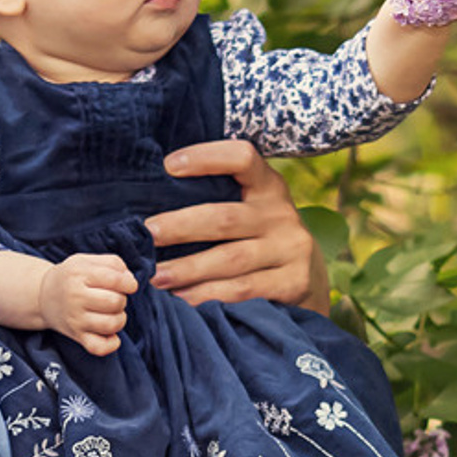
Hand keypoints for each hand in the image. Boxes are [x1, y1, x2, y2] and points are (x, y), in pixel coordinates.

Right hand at [40, 253, 134, 355]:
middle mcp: (75, 297)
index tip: (128, 285)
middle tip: (113, 298)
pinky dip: (111, 344)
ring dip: (120, 319)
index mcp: (79, 274)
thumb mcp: (87, 260)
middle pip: (115, 302)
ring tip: (112, 313)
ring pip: (112, 324)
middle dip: (122, 299)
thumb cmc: (72, 277)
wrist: (43, 296)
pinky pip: (99, 347)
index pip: (115, 279)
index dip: (130, 283)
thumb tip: (130, 281)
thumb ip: (113, 264)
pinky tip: (110, 334)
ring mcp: (76, 319)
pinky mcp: (77, 336)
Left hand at [146, 139, 325, 308]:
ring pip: (231, 259)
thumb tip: (151, 201)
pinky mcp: (293, 282)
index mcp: (268, 187)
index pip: (242, 158)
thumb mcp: (252, 210)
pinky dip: (209, 295)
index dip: (207, 157)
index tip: (170, 165)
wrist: (309, 279)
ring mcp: (290, 249)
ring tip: (156, 276)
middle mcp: (281, 215)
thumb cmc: (261, 238)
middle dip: (181, 226)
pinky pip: (243, 290)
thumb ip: (219, 200)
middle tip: (147, 235)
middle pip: (224, 218)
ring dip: (188, 269)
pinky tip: (184, 298)